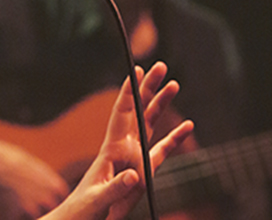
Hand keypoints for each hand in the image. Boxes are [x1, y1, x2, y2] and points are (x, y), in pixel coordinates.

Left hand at [43, 62, 193, 219]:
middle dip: (149, 87)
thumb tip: (134, 174)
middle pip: (138, 110)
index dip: (129, 91)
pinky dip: (175, 137)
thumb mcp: (98, 201)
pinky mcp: (143, 171)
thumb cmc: (83, 210)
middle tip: (161, 65)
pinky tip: (187, 125)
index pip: (122, 113)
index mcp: (112, 150)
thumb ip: (116, 188)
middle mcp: (123, 147)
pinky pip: (162, 150)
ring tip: (175, 84)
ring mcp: (134, 157)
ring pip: (150, 124)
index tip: (137, 70)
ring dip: (162, 104)